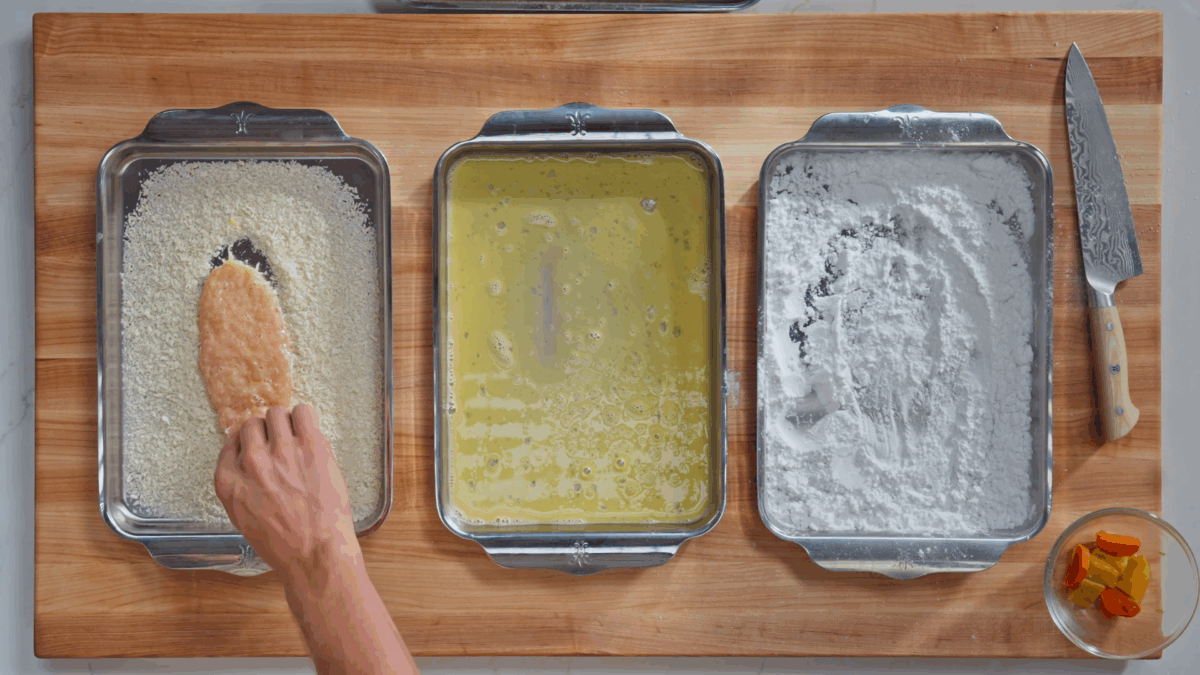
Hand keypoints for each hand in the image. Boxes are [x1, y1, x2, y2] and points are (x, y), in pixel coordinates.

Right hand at [214, 404, 360, 583]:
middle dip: (266, 432)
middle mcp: (251, 461)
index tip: (258, 445)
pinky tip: (310, 432)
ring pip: (276, 413)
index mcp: (229, 481)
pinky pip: (303, 411)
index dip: (247, 442)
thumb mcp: (244, 518)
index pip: (231, 441)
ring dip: (286, 422)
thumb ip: (241, 487)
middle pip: (252, 424)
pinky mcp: (311, 444)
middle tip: (281, 444)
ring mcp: (281, 450)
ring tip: (297, 437)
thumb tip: (248, 463)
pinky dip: (305, 418)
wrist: (315, 552)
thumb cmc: (284, 544)